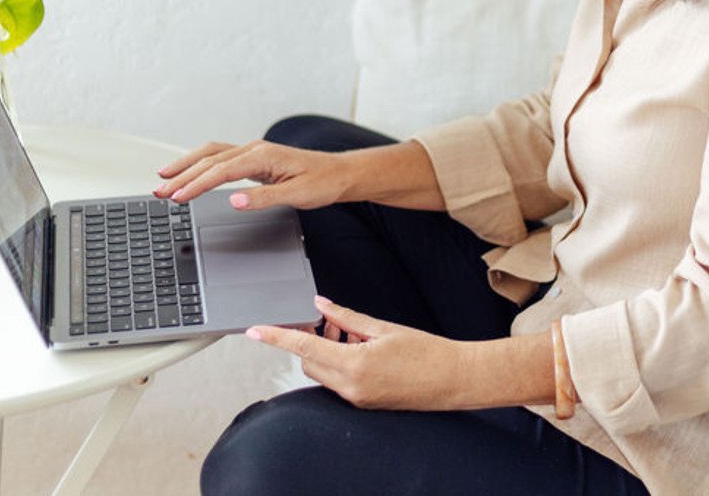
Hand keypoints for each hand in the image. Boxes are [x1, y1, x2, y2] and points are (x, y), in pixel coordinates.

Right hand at [153, 140, 351, 209]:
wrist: (340, 173)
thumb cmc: (322, 182)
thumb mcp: (297, 195)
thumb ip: (264, 198)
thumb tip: (234, 201)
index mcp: (264, 156)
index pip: (221, 171)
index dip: (196, 184)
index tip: (176, 197)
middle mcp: (255, 149)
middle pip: (210, 160)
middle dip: (182, 175)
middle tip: (159, 191)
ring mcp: (254, 152)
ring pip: (212, 154)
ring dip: (186, 165)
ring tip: (163, 178)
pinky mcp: (255, 158)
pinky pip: (221, 156)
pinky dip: (200, 163)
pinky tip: (189, 170)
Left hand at [248, 297, 471, 409]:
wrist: (453, 379)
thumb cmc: (426, 352)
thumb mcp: (385, 328)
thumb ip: (348, 318)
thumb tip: (321, 305)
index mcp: (355, 364)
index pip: (304, 347)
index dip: (277, 337)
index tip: (255, 331)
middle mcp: (350, 386)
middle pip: (309, 361)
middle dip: (311, 340)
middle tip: (329, 321)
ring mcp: (356, 398)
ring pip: (323, 372)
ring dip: (327, 351)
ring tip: (351, 333)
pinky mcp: (363, 403)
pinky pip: (338, 382)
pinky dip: (339, 363)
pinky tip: (359, 348)